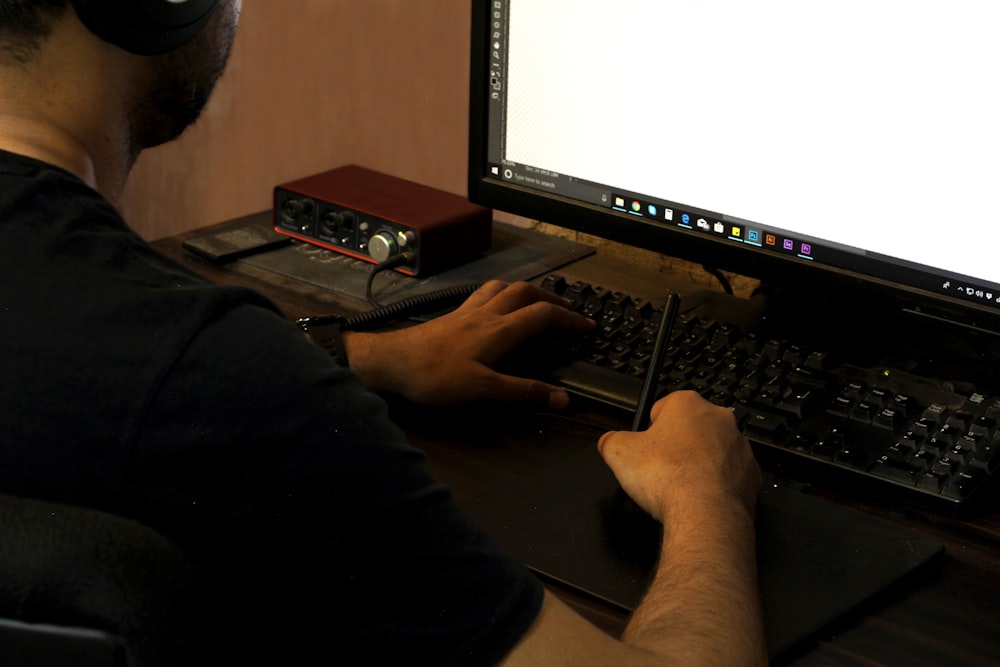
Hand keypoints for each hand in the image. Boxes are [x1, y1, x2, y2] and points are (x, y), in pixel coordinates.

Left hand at [343, 280, 594, 407]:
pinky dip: (499, 294)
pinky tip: (494, 306)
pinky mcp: (451, 317)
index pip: (544, 315)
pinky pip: (482, 294)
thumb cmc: (433, 375)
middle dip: (551, 297)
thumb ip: (524, 391)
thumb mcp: (483, 390)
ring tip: (536, 299)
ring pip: (502, 287)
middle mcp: (485, 314)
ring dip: (525, 290)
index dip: (570, 319)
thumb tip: (562, 398)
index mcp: (498, 330)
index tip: (587, 326)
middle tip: (567, 308)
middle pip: (525, 292)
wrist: (390, 362)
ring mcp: (466, 312)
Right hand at [598, 390, 760, 522]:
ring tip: (679, 487)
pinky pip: (728, 476)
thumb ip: (610, 440)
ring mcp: (739, 447)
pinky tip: (699, 498)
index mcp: (687, 404)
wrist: (706, 515)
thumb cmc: (669, 478)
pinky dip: (715, 485)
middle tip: (659, 469)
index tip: (644, 447)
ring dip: (697, 464)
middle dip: (675, 446)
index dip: (649, 430)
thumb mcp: (618, 452)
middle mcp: (719, 419)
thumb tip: (609, 442)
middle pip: (689, 429)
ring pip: (711, 451)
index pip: (662, 408)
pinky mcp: (752, 474)